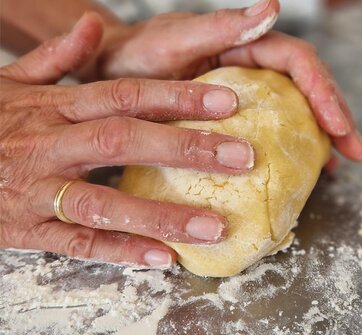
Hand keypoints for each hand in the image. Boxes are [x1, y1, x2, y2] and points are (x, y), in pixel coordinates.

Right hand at [0, 14, 254, 266]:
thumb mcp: (12, 83)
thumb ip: (57, 58)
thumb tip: (93, 25)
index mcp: (55, 108)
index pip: (125, 95)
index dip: (177, 98)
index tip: (227, 102)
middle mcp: (50, 145)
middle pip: (124, 141)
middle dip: (185, 149)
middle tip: (241, 157)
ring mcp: (36, 190)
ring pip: (103, 201)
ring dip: (161, 214)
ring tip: (213, 225)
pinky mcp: (26, 230)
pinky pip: (77, 243)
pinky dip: (120, 251)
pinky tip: (162, 258)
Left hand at [87, 0, 361, 162]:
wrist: (109, 74)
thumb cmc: (136, 55)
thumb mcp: (174, 39)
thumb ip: (221, 26)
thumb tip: (274, 7)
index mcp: (246, 44)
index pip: (299, 62)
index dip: (324, 92)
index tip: (339, 127)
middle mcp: (253, 66)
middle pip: (309, 87)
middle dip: (336, 117)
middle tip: (355, 151)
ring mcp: (247, 92)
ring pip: (298, 108)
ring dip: (323, 134)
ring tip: (339, 164)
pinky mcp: (236, 115)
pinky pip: (274, 127)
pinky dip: (294, 146)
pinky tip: (305, 168)